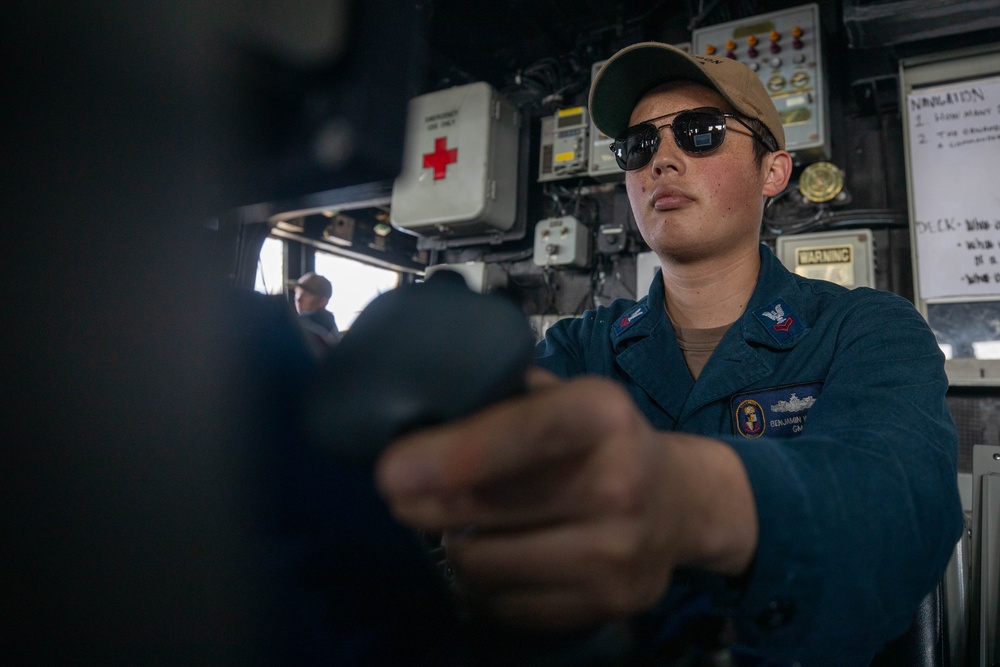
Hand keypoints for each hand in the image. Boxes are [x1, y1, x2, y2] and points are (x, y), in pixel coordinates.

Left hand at [374, 368, 756, 630]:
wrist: (682, 504)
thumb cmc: (602, 441)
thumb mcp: (567, 397)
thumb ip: (504, 397)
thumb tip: (417, 410)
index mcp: (603, 415)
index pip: (524, 433)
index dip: (453, 454)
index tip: (391, 473)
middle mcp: (620, 483)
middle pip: (488, 509)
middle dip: (426, 505)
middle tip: (402, 496)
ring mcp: (618, 553)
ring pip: (484, 565)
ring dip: (456, 546)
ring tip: (463, 525)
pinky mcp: (610, 605)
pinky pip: (505, 606)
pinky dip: (485, 585)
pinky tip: (496, 556)